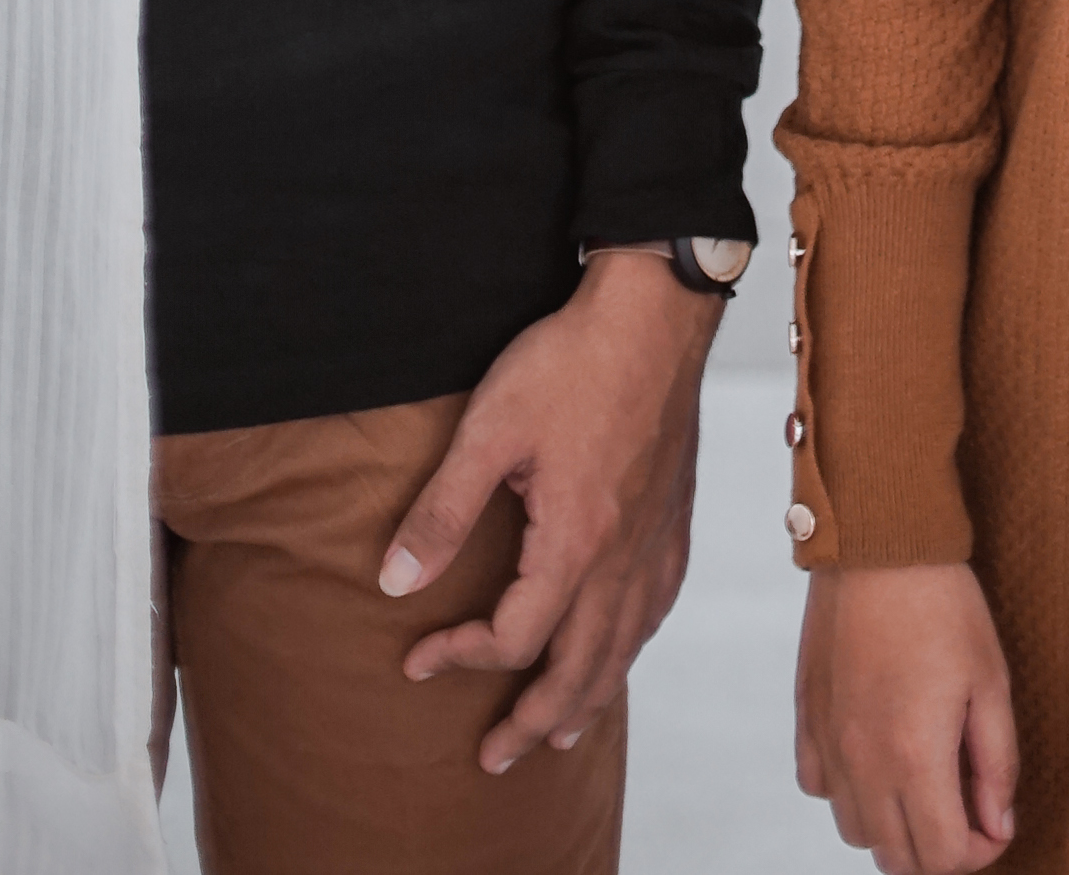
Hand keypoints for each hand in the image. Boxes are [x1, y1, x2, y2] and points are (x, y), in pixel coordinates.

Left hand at [377, 247, 716, 772]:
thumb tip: (395, 583)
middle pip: (579, 672)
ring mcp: (656, 541)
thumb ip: (442, 511)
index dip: (462, 658)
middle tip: (495, 758)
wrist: (655, 311)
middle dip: (532, 724)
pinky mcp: (673, 518)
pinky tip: (619, 650)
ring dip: (586, 701)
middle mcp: (623, 558)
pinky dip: (630, 649)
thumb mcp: (488, 428)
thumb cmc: (573, 360)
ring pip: (624, 650)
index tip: (419, 657)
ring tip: (559, 734)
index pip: (515, 639)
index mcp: (575, 544)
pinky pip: (655, 611)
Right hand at [795, 561, 1018, 872]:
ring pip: (856, 832)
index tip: (993, 822)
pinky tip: (874, 756)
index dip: (978, 853)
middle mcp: (863, 761)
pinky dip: (848, 791)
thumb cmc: (943, 604)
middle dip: (938, 851)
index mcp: (915, 755)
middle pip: (898, 859)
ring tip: (921, 783)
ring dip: (892, 826)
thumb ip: (998, 765)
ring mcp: (828, 741)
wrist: (878, 540)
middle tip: (963, 810)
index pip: (944, 858)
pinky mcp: (806, 716)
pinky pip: (818, 788)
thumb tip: (998, 826)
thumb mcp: (991, 681)